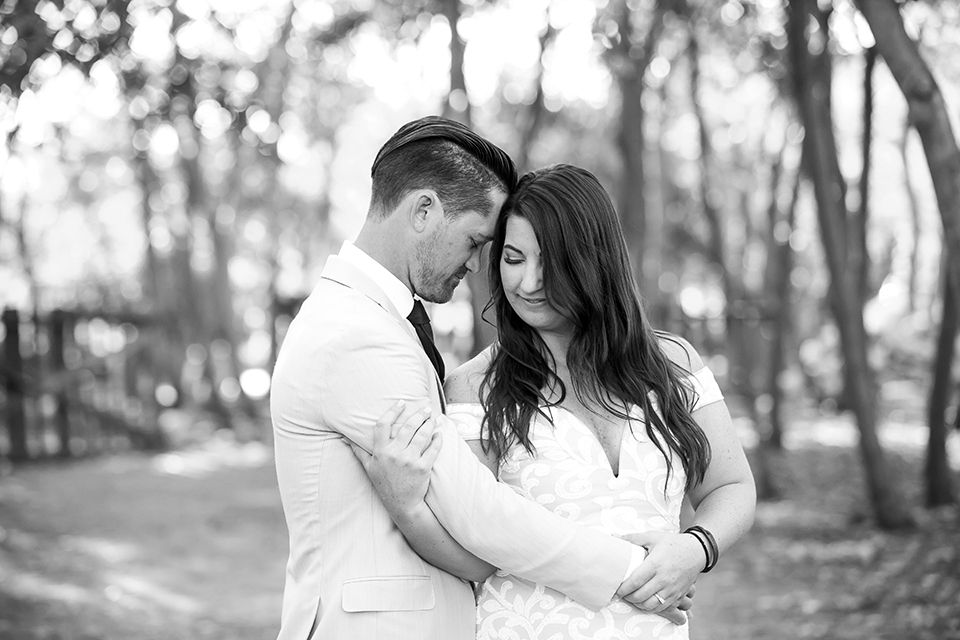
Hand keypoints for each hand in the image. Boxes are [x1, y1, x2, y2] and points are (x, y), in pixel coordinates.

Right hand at [350, 400, 442, 517]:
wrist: (401, 505)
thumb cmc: (384, 485)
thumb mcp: (369, 468)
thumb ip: (359, 452)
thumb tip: (346, 438)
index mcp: (380, 452)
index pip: (383, 425)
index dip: (393, 411)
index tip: (402, 403)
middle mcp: (394, 454)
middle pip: (407, 427)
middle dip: (419, 414)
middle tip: (426, 408)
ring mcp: (409, 461)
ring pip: (421, 435)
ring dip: (429, 424)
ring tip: (433, 418)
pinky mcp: (423, 468)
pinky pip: (433, 449)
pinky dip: (437, 440)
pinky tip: (439, 434)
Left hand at [616, 531, 703, 616]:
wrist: (697, 551)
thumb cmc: (672, 543)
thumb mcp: (652, 537)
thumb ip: (633, 538)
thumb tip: (614, 537)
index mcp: (655, 564)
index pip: (635, 581)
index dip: (622, 588)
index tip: (615, 588)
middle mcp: (663, 579)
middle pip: (640, 596)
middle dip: (627, 597)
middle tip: (622, 593)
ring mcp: (671, 589)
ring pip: (650, 605)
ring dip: (638, 604)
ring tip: (632, 597)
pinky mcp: (677, 595)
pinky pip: (661, 608)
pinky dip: (650, 607)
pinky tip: (644, 601)